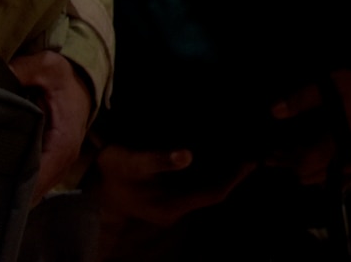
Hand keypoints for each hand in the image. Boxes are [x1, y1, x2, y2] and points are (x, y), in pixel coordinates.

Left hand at [8, 51, 93, 200]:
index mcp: (63, 145)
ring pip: (31, 193)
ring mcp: (57, 167)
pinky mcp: (49, 165)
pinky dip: (14, 188)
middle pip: (31, 193)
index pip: (36, 180)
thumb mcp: (48, 66)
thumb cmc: (64, 78)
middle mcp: (62, 162)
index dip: (12, 190)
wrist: (81, 82)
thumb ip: (25, 69)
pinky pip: (31, 185)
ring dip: (9, 195)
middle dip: (4, 197)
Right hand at [94, 145, 254, 229]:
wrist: (95, 178)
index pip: (212, 195)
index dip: (233, 179)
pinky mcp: (173, 190)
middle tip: (254, 147)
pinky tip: (222, 147)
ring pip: (208, 186)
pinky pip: (200, 180)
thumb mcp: (131, 163)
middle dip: (234, 173)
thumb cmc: (112, 170)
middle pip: (214, 191)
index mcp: (170, 206)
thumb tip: (187, 155)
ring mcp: (175, 199)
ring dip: (225, 169)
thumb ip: (158, 160)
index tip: (250, 160)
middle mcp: (177, 206)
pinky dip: (213, 165)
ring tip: (244, 144)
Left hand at [269, 52, 350, 185]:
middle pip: (312, 174)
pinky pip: (340, 176)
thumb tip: (273, 111)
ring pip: (324, 177)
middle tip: (275, 150)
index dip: (282, 159)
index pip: (304, 165)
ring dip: (306, 167)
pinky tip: (316, 154)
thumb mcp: (333, 83)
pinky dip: (324, 169)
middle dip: (291, 164)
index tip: (266, 151)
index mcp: (345, 146)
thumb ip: (302, 98)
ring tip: (292, 151)